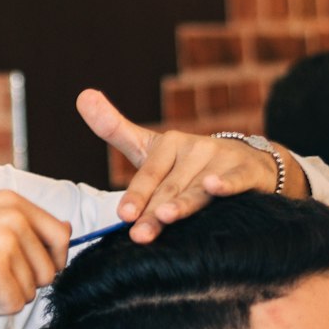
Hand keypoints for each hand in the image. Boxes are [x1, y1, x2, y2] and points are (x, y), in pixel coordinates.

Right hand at [0, 191, 70, 328]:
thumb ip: (23, 229)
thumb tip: (68, 234)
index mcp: (10, 200)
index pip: (62, 235)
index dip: (46, 262)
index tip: (14, 267)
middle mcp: (11, 214)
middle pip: (51, 268)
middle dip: (23, 282)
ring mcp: (3, 239)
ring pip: (34, 290)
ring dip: (5, 296)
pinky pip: (16, 305)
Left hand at [76, 89, 304, 240]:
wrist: (246, 163)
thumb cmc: (187, 164)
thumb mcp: (151, 147)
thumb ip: (115, 129)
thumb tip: (82, 94)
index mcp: (168, 144)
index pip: (148, 175)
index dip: (136, 195)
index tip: (123, 215)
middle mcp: (193, 149)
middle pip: (170, 188)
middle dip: (154, 213)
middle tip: (139, 234)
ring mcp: (220, 159)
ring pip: (197, 189)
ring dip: (183, 204)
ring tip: (166, 216)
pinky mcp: (245, 171)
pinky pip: (235, 179)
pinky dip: (227, 184)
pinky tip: (215, 187)